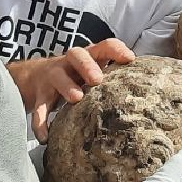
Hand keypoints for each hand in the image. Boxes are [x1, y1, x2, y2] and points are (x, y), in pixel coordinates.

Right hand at [8, 39, 134, 141]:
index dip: (116, 50)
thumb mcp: (93, 70)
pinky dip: (40, 122)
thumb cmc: (76, 75)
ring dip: (66, 86)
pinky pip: (39, 107)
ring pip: (57, 76)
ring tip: (76, 99)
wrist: (34, 75)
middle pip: (77, 54)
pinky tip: (45, 136)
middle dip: (87, 65)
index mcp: (88, 56)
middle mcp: (69, 63)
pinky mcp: (39, 94)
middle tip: (98, 79)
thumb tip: (147, 92)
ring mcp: (52, 76)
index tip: (130, 59)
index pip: (104, 45)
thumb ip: (114, 76)